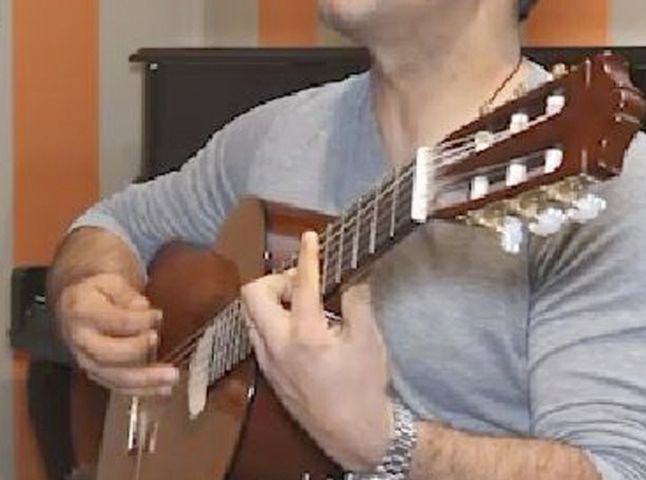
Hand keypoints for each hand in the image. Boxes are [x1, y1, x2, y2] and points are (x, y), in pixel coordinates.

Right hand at [56, 272, 178, 394]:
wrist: (77, 304)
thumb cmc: (100, 290)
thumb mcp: (111, 281)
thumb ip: (127, 295)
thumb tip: (141, 308)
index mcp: (81, 312)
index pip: (109, 320)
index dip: (135, 321)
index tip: (157, 316)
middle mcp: (80, 341)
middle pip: (106, 354)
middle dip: (136, 351)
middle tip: (158, 343)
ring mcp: (87, 361)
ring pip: (112, 377)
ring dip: (143, 380)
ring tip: (171, 378)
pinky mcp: (98, 374)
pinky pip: (118, 387)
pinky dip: (141, 390)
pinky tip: (164, 390)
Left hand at [241, 232, 392, 470]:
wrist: (354, 436)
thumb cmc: (364, 387)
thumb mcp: (368, 339)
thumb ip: (358, 299)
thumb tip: (355, 270)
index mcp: (305, 335)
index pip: (300, 284)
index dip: (307, 256)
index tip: (310, 237)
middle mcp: (277, 346)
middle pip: (253, 294)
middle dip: (275, 279)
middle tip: (303, 283)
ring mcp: (268, 362)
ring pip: (249, 314)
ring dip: (270, 299)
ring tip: (300, 302)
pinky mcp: (268, 374)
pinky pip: (256, 333)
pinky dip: (270, 318)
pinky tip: (297, 325)